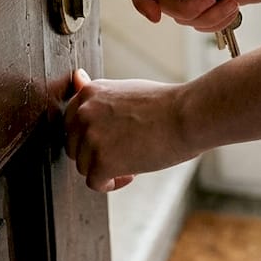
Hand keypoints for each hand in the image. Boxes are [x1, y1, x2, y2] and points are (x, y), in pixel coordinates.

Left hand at [63, 69, 202, 191]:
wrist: (188, 116)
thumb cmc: (165, 104)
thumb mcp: (125, 90)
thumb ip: (98, 95)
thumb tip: (75, 77)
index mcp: (89, 93)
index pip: (72, 123)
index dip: (92, 136)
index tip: (113, 138)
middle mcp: (84, 113)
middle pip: (75, 147)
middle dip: (97, 153)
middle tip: (127, 149)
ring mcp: (91, 138)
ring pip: (84, 166)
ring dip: (107, 168)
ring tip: (134, 159)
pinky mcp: (102, 162)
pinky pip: (95, 183)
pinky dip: (112, 183)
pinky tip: (132, 173)